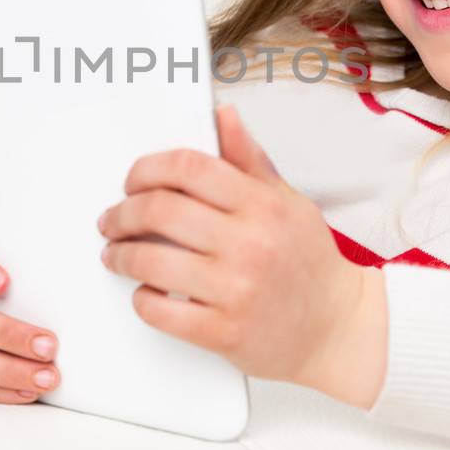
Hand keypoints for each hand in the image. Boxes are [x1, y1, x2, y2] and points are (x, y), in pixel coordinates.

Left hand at [97, 104, 388, 407]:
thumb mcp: (287, 202)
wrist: (338, 329)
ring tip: (115, 254)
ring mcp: (236, 290)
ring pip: (151, 260)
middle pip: (160, 211)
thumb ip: (249, 161)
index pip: (189, 168)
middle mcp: (250, 243)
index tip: (132, 180)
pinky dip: (142, 298)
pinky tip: (145, 291)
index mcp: (263, 205)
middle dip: (122, 213)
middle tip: (112, 219)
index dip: (148, 169)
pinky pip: (160, 310)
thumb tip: (223, 116)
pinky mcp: (225, 332)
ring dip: (120, 255)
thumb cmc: (310, 264)